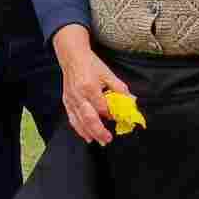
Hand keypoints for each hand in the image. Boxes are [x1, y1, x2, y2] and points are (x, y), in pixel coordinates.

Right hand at [53, 25, 130, 145]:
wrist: (72, 57)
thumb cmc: (91, 64)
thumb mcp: (108, 73)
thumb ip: (120, 89)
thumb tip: (131, 101)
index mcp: (90, 87)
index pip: (102, 107)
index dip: (112, 115)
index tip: (120, 120)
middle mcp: (79, 95)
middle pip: (89, 118)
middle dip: (99, 131)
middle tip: (108, 139)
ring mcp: (71, 100)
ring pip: (79, 121)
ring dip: (90, 133)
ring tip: (100, 141)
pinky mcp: (67, 102)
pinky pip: (72, 119)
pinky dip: (79, 129)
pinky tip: (87, 136)